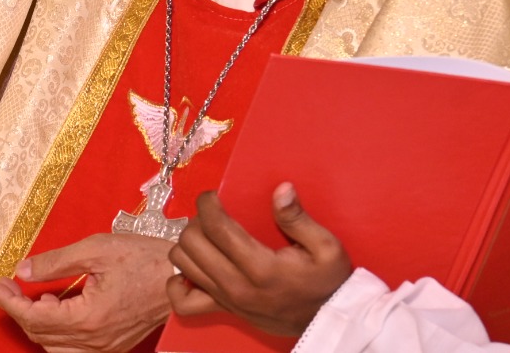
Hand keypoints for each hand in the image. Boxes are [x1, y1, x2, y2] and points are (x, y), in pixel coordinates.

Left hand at [0, 232, 175, 352]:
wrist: (181, 275)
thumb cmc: (143, 259)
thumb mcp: (95, 249)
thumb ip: (56, 262)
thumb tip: (24, 270)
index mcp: (88, 318)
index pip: (34, 316)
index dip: (9, 301)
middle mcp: (95, 341)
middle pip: (41, 334)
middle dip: (18, 310)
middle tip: (7, 286)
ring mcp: (105, 348)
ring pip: (55, 348)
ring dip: (37, 325)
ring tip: (34, 296)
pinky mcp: (113, 346)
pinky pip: (74, 349)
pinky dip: (58, 333)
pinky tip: (59, 308)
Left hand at [167, 183, 352, 336]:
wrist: (329, 321)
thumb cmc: (329, 281)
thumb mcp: (327, 247)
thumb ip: (299, 218)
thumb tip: (281, 189)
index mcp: (261, 267)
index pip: (215, 227)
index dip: (207, 203)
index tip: (213, 195)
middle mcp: (237, 285)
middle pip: (191, 242)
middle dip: (198, 220)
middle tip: (215, 215)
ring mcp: (226, 300)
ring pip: (182, 263)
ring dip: (190, 243)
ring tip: (209, 235)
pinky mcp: (223, 310)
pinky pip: (182, 301)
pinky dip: (180, 282)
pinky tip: (196, 267)